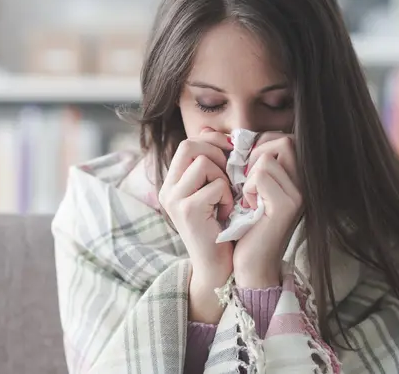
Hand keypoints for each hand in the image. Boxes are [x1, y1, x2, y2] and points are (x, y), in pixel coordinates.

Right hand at [158, 129, 234, 322]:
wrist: (218, 267)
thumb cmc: (222, 228)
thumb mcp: (214, 191)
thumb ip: (211, 164)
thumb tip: (211, 130)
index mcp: (172, 183)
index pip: (188, 143)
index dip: (212, 142)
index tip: (231, 154)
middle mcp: (168, 189)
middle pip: (191, 145)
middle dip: (218, 155)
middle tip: (230, 176)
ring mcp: (174, 199)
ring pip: (204, 163)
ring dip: (224, 178)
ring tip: (226, 199)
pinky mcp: (187, 210)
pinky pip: (216, 185)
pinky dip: (228, 197)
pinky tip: (226, 214)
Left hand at [233, 132, 302, 288]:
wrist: (249, 265)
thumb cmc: (243, 226)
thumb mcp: (242, 188)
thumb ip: (238, 161)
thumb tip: (206, 130)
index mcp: (295, 178)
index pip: (282, 138)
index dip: (258, 145)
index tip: (244, 168)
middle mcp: (304, 184)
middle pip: (282, 140)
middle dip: (255, 155)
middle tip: (245, 181)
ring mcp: (298, 194)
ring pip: (268, 157)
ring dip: (248, 175)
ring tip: (247, 197)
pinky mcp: (287, 205)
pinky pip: (262, 174)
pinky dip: (247, 188)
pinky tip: (248, 207)